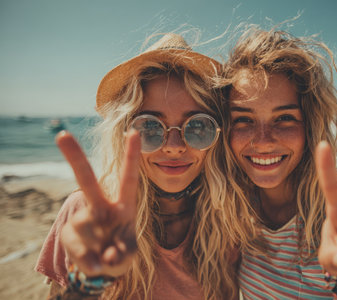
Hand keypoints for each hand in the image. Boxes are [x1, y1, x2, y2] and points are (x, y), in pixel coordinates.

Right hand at [56, 130, 140, 277]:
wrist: (103, 267)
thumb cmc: (121, 250)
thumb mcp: (129, 252)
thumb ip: (122, 253)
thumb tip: (106, 257)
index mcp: (123, 205)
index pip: (128, 178)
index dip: (131, 157)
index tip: (134, 131)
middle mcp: (102, 207)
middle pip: (87, 181)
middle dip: (75, 158)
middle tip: (62, 135)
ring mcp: (84, 219)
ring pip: (84, 231)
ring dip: (98, 252)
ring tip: (106, 258)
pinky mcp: (69, 234)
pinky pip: (80, 252)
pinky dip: (90, 263)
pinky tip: (95, 263)